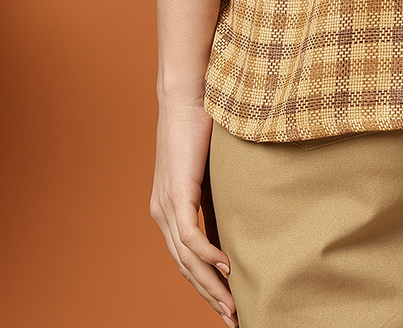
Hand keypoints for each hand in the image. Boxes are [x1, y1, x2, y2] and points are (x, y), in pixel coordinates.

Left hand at [150, 97, 236, 326]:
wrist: (186, 96)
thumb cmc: (201, 127)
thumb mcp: (211, 171)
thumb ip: (218, 197)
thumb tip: (240, 217)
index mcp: (168, 209)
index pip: (185, 259)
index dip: (205, 284)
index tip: (227, 304)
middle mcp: (162, 213)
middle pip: (184, 268)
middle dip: (209, 295)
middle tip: (233, 319)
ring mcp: (166, 204)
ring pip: (186, 259)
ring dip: (210, 285)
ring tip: (232, 305)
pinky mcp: (176, 192)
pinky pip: (190, 235)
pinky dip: (207, 255)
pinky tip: (226, 267)